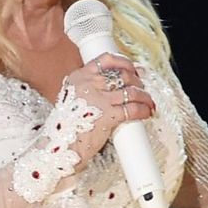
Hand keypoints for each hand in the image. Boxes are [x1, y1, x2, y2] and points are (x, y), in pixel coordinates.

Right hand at [62, 53, 155, 168]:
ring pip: (131, 91)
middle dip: (138, 82)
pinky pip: (132, 109)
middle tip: (143, 89)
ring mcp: (99, 99)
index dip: (125, 63)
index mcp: (79, 76)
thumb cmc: (65, 127)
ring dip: (145, 97)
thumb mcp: (71, 99)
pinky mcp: (107, 116)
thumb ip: (89, 89)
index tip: (134, 70)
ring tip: (149, 103)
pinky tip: (146, 113)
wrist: (58, 147)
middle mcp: (89, 84)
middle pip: (123, 75)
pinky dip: (143, 110)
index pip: (107, 59)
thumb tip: (116, 84)